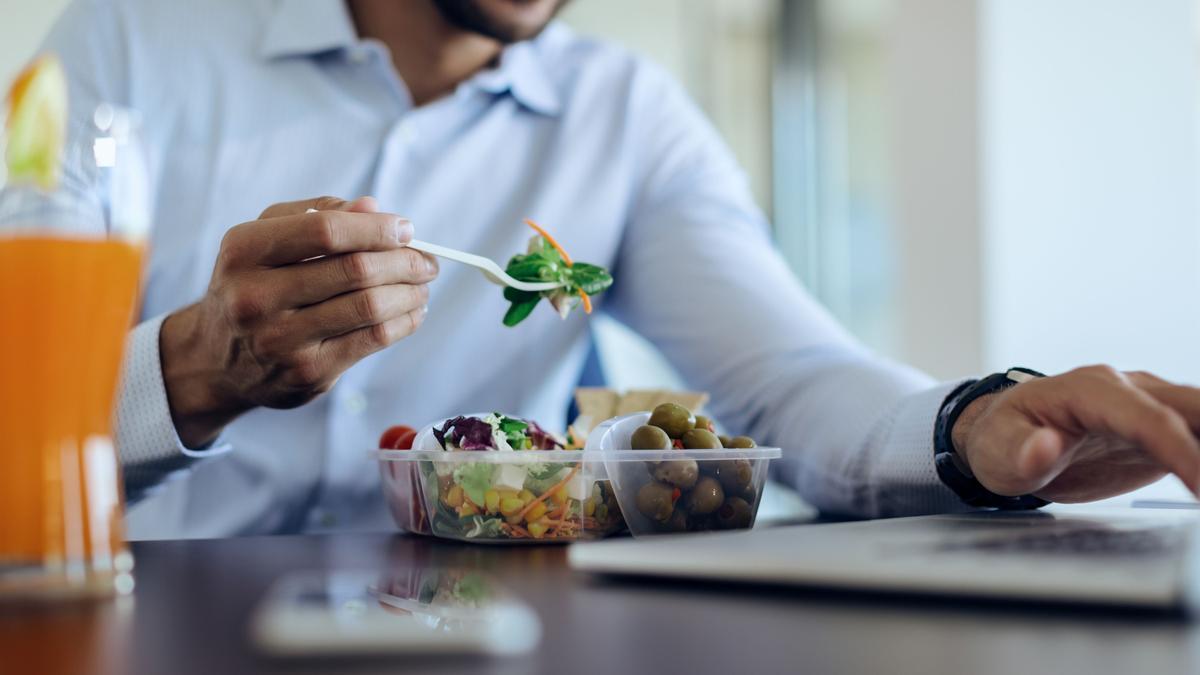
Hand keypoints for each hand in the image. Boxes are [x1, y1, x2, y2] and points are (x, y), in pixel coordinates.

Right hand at [160, 196, 437, 446]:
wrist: (216, 359)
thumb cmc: (253, 284)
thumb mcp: (266, 239)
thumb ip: (316, 214)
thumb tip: (374, 208)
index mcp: (244, 250)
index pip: (325, 230)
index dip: (375, 228)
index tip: (407, 229)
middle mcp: (256, 296)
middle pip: (354, 270)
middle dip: (404, 261)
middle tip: (428, 260)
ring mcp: (281, 339)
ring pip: (369, 307)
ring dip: (410, 292)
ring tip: (423, 284)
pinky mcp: (307, 373)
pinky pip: (372, 340)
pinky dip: (404, 322)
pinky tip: (413, 311)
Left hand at [952, 366, 1199, 502]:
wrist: (1005, 435)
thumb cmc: (1000, 439)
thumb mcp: (997, 451)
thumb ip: (1021, 452)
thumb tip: (1046, 446)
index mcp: (1087, 390)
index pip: (1146, 418)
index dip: (1180, 451)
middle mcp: (1123, 389)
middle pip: (1188, 407)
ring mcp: (1143, 406)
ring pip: (1196, 415)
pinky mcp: (1153, 430)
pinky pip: (1193, 435)